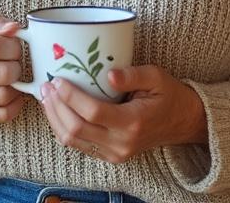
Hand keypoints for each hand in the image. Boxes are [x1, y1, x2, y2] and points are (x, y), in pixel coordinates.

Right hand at [0, 13, 24, 131]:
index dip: (14, 47)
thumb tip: (14, 28)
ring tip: (12, 81)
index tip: (13, 49)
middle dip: (17, 68)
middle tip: (14, 65)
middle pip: (4, 73)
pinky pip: (3, 114)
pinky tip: (12, 96)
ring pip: (4, 95)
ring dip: (17, 88)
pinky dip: (14, 105)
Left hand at [37, 64, 207, 162]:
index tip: (57, 80)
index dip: (70, 97)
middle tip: (46, 86)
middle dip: (56, 107)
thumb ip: (133, 75)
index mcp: (133, 123)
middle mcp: (122, 143)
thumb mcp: (157, 77)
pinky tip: (57, 111)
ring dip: (55, 119)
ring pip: (73, 141)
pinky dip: (63, 129)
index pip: (93, 112)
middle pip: (76, 129)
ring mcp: (115, 153)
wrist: (183, 123)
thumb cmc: (169, 95)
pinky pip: (79, 146)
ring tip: (46, 97)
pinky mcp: (110, 156)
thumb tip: (109, 74)